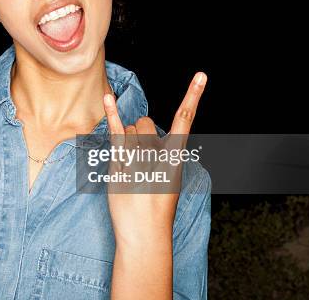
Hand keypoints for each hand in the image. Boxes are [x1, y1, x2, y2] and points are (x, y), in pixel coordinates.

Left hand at [103, 72, 206, 243]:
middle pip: (145, 123)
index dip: (193, 96)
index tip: (201, 75)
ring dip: (126, 142)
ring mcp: (138, 160)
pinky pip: (115, 135)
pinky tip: (107, 96)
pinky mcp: (120, 166)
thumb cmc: (156, 206)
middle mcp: (158, 156)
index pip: (185, 122)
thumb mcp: (168, 179)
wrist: (145, 234)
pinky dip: (111, 114)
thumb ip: (160, 154)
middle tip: (138, 159)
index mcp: (175, 159)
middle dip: (139, 133)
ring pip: (128, 131)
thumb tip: (140, 129)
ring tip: (129, 168)